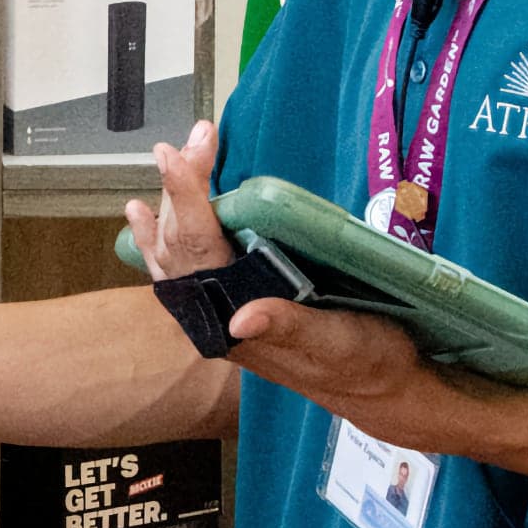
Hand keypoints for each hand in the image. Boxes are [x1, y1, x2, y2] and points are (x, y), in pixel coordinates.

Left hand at [129, 126, 518, 455]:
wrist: (380, 388)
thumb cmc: (366, 363)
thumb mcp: (338, 345)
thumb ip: (290, 329)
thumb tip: (240, 319)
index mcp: (237, 325)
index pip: (197, 252)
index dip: (185, 200)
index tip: (176, 156)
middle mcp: (219, 316)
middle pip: (182, 243)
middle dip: (182, 188)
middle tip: (193, 139)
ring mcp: (222, 308)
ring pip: (177, 251)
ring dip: (173, 203)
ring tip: (170, 156)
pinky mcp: (236, 299)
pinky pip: (187, 264)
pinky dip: (163, 236)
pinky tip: (147, 214)